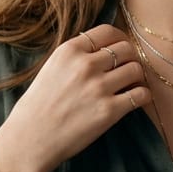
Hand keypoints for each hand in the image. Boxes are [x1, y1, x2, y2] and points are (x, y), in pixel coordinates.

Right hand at [0, 24, 150, 171]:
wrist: (30, 139)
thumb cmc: (38, 106)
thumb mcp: (51, 68)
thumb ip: (76, 56)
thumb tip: (105, 50)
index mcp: (69, 51)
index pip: (108, 32)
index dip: (120, 39)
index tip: (122, 48)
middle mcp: (85, 65)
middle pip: (126, 49)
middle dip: (131, 58)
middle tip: (128, 70)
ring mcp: (98, 88)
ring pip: (136, 69)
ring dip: (137, 77)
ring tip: (131, 86)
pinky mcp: (109, 111)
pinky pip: (141, 94)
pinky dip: (143, 96)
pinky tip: (135, 99)